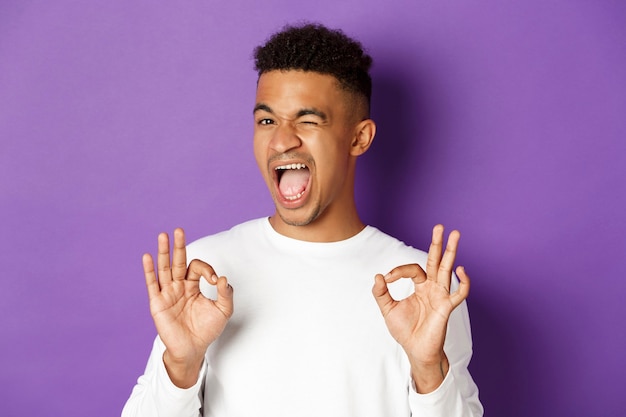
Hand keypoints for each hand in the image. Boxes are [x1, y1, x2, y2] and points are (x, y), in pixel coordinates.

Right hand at [143, 228, 233, 386]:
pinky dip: (149, 270)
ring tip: (162, 236)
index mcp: (192, 285)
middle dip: (178, 246)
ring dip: (163, 252)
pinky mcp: (158, 303)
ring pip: (164, 268)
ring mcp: (167, 293)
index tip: (215, 280)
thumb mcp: (223, 311)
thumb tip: (223, 279)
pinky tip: (148, 257)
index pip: (196, 267)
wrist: (193, 349)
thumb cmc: (207, 330)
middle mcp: (179, 286)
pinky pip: (152, 284)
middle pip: (177, 261)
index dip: (207, 270)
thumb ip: (226, 295)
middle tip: (178, 230)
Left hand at [372, 224, 469, 391]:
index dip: (399, 271)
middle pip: (436, 261)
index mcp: (421, 286)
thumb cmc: (405, 330)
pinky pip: (459, 293)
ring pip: (448, 269)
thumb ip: (381, 293)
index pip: (413, 269)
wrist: (415, 350)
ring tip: (455, 234)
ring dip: (452, 252)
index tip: (387, 279)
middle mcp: (433, 287)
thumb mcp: (387, 309)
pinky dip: (463, 282)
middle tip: (440, 226)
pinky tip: (461, 270)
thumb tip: (378, 276)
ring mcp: (442, 295)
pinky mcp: (447, 307)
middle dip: (438, 244)